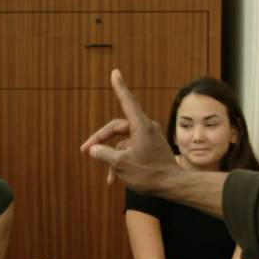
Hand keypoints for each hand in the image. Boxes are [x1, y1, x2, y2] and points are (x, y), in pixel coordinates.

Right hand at [80, 70, 179, 190]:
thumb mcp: (121, 164)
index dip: (119, 87)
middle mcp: (146, 128)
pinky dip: (122, 162)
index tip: (115, 72)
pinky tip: (116, 178)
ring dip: (112, 158)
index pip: (127, 101)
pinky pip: (131, 151)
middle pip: (117, 128)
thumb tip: (94, 149)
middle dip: (101, 140)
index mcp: (141, 126)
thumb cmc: (149, 174)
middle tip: (85, 151)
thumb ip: (104, 154)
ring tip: (108, 176)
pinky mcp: (150, 149)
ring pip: (123, 143)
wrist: (173, 186)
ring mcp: (149, 139)